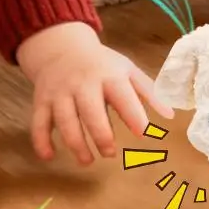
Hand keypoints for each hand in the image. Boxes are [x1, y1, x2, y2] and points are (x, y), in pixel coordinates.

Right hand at [17, 22, 171, 165]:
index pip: (122, 96)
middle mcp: (82, 84)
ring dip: (76, 144)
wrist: (61, 47)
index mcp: (108, 76)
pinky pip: (38, 123)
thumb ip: (148, 92)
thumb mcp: (126, 70)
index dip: (133, 115)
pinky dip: (41, 141)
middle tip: (111, 153)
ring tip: (88, 161)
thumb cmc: (101, 64)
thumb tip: (170, 116)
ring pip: (64, 121)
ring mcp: (60, 93)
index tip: (143, 133)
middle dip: (101, 135)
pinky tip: (50, 156)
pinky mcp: (42, 101)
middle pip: (90, 112)